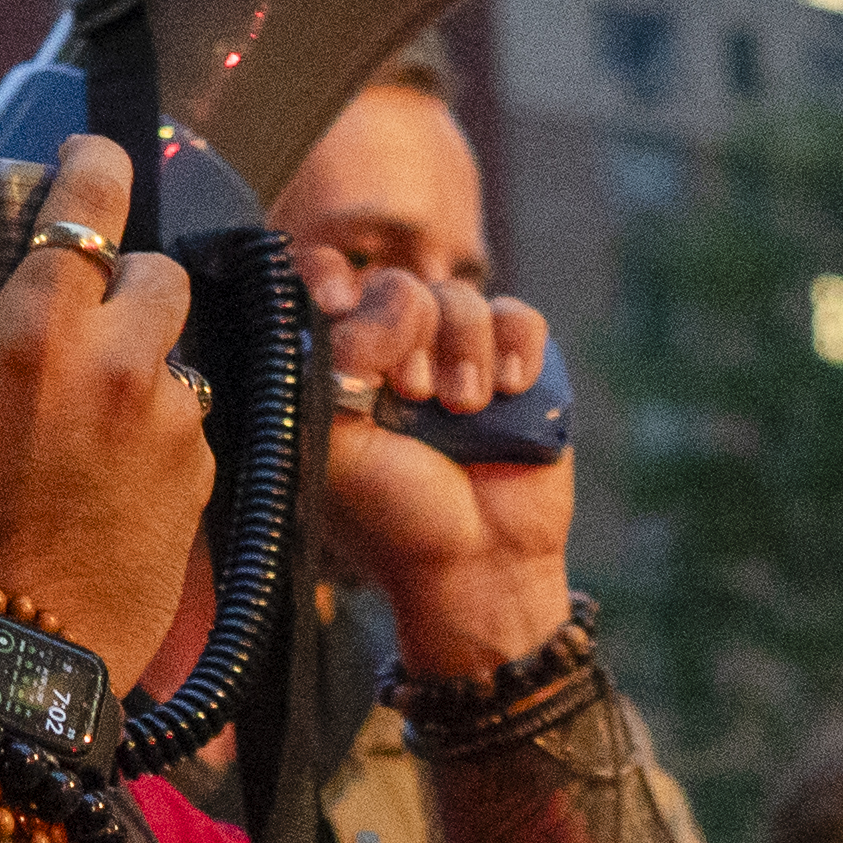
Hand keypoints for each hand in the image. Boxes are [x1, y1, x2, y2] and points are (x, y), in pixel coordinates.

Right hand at [0, 134, 209, 685]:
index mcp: (39, 331)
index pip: (95, 198)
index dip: (91, 165)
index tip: (80, 166)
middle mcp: (124, 365)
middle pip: (157, 272)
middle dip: (118, 281)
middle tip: (64, 323)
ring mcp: (172, 427)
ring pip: (173, 353)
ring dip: (133, 362)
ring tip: (70, 418)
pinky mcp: (199, 485)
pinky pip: (184, 423)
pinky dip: (149, 429)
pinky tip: (95, 476)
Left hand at [311, 261, 572, 677]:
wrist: (476, 564)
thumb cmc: (393, 515)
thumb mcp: (334, 448)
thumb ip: (322, 374)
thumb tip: (345, 309)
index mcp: (343, 366)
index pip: (328, 284)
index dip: (332, 279)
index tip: (335, 302)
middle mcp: (399, 352)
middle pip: (400, 283)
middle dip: (404, 330)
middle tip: (411, 391)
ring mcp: (460, 357)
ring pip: (461, 296)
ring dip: (462, 349)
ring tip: (462, 409)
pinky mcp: (517, 367)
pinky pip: (519, 317)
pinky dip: (515, 346)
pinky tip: (508, 389)